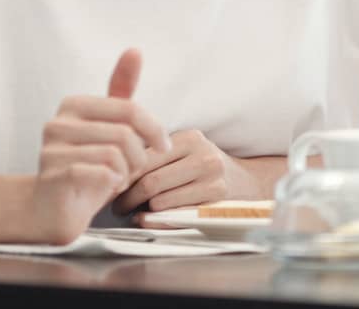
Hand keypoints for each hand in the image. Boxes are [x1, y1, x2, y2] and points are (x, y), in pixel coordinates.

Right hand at [27, 48, 170, 244]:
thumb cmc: (88, 165)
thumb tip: (134, 50)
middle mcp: (57, 123)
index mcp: (73, 104)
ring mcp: (50, 150)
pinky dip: (112, 183)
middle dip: (139, 157)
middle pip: (124, 134)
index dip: (154, 129)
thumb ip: (121, 91)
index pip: (129, 109)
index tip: (164, 146)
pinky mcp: (52, 176)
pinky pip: (101, 173)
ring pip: (115, 155)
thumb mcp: (109, 126)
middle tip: (134, 170)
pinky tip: (106, 187)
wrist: (54, 208)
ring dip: (126, 173)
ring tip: (118, 179)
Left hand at [115, 130, 262, 214]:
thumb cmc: (203, 168)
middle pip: (150, 182)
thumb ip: (155, 155)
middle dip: (127, 198)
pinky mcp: (216, 203)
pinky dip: (156, 220)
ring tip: (133, 211)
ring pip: (161, 201)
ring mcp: (213, 180)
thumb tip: (113, 170)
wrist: (247, 183)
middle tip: (116, 206)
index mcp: (190, 138)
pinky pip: (175, 216)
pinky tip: (148, 218)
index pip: (145, 158)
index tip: (112, 187)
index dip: (123, 176)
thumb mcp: (184, 150)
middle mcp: (204, 156)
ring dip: (141, 211)